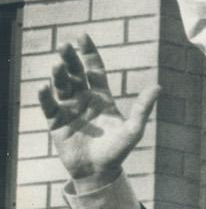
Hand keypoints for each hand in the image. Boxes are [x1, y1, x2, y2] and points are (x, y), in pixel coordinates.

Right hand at [40, 36, 160, 188]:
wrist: (99, 171)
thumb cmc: (117, 150)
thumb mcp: (133, 129)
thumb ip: (142, 108)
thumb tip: (158, 87)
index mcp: (101, 96)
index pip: (93, 69)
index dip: (88, 53)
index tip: (82, 36)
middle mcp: (83, 99)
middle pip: (75, 73)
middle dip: (70, 59)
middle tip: (65, 46)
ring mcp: (68, 109)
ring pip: (61, 86)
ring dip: (58, 75)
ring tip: (57, 65)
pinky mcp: (56, 122)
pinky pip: (49, 106)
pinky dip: (45, 97)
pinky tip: (43, 87)